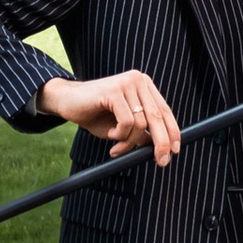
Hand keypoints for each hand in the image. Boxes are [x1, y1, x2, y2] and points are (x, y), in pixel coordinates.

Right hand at [39, 69, 181, 163]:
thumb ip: (141, 132)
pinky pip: (126, 122)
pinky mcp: (114, 90)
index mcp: (143, 86)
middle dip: (161, 143)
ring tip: (117, 148)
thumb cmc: (95, 114)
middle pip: (157, 117)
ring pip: (140, 124)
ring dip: (129, 143)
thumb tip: (162, 147)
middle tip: (161, 162)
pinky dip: (119, 135)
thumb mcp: (123, 127)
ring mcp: (126, 83)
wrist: (67, 102)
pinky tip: (110, 135)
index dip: (172, 132)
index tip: (174, 151)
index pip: (164, 111)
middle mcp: (138, 80)